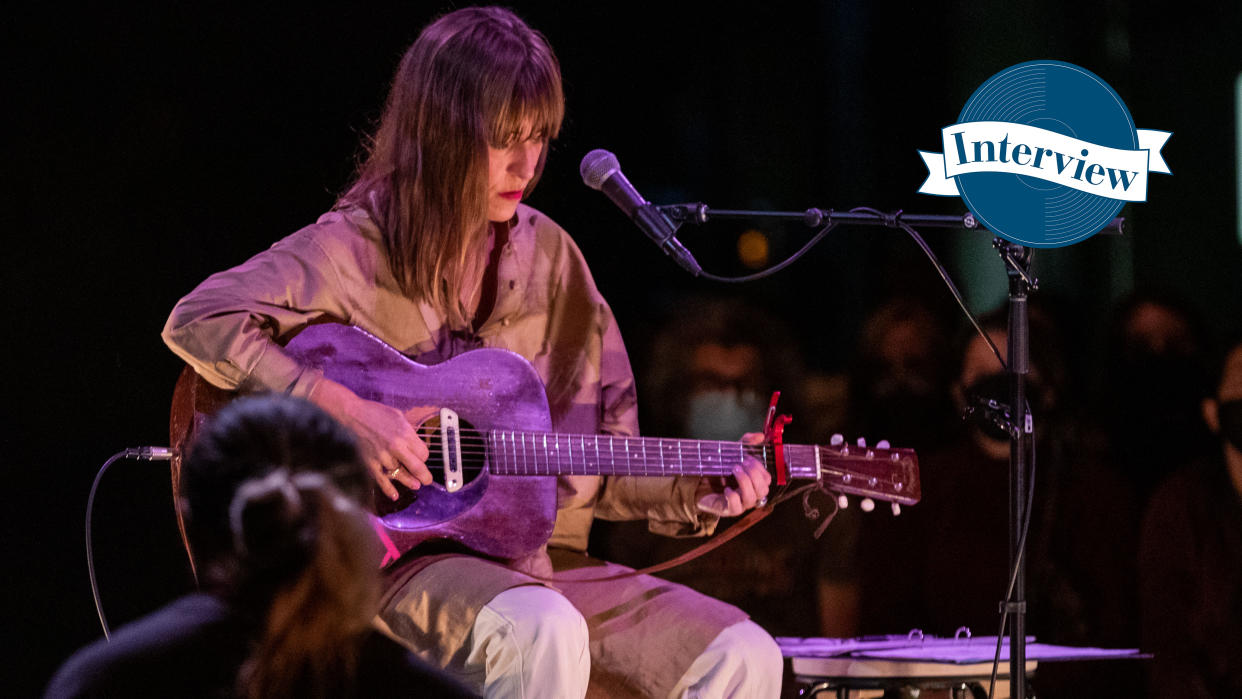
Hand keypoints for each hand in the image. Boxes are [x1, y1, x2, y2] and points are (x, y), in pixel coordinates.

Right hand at [309, 378, 432, 499]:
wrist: (352, 414)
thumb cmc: (375, 413)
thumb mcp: (399, 416)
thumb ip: (409, 431)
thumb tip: (416, 443)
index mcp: (405, 434)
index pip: (423, 453)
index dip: (424, 457)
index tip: (422, 457)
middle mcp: (396, 447)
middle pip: (416, 467)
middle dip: (425, 476)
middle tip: (427, 480)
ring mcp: (382, 456)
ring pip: (400, 474)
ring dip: (408, 480)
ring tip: (415, 485)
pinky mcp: (370, 462)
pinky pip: (381, 479)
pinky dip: (388, 489)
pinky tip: (395, 495)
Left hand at [696, 432, 771, 516]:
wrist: (698, 483)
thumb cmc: (719, 471)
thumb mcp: (733, 454)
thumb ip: (746, 444)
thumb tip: (760, 436)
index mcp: (754, 483)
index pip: (767, 480)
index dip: (760, 468)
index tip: (748, 458)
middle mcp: (750, 495)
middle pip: (763, 490)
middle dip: (753, 474)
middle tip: (740, 463)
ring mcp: (741, 504)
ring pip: (752, 499)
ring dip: (744, 482)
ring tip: (733, 470)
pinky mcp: (728, 510)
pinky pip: (736, 508)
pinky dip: (733, 496)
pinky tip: (726, 488)